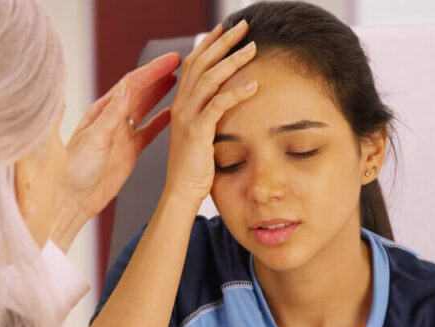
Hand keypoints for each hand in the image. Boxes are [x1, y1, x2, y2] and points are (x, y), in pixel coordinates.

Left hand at [49, 53, 180, 250]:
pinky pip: (148, 133)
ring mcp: (121, 135)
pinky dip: (161, 123)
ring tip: (178, 81)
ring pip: (145, 109)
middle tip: (180, 64)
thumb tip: (127, 89)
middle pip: (140, 92)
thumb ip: (112, 114)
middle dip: (159, 76)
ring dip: (161, 94)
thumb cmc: (74, 170)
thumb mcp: (94, 138)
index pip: (131, 84)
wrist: (72, 200)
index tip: (171, 60)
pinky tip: (173, 115)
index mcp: (100, 111)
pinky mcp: (129, 152)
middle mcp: (111, 120)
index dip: (152, 71)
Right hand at [164, 20, 258, 203]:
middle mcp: (181, 105)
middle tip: (242, 26)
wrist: (180, 192)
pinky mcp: (197, 131)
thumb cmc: (195, 167)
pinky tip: (254, 85)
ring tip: (253, 48)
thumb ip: (209, 115)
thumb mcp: (200, 135)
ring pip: (209, 78)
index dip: (208, 43)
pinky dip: (236, 92)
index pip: (193, 63)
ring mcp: (187, 117)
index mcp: (181, 103)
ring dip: (232, 60)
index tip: (224, 28)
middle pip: (201, 63)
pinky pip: (218, 105)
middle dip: (222, 41)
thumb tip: (225, 102)